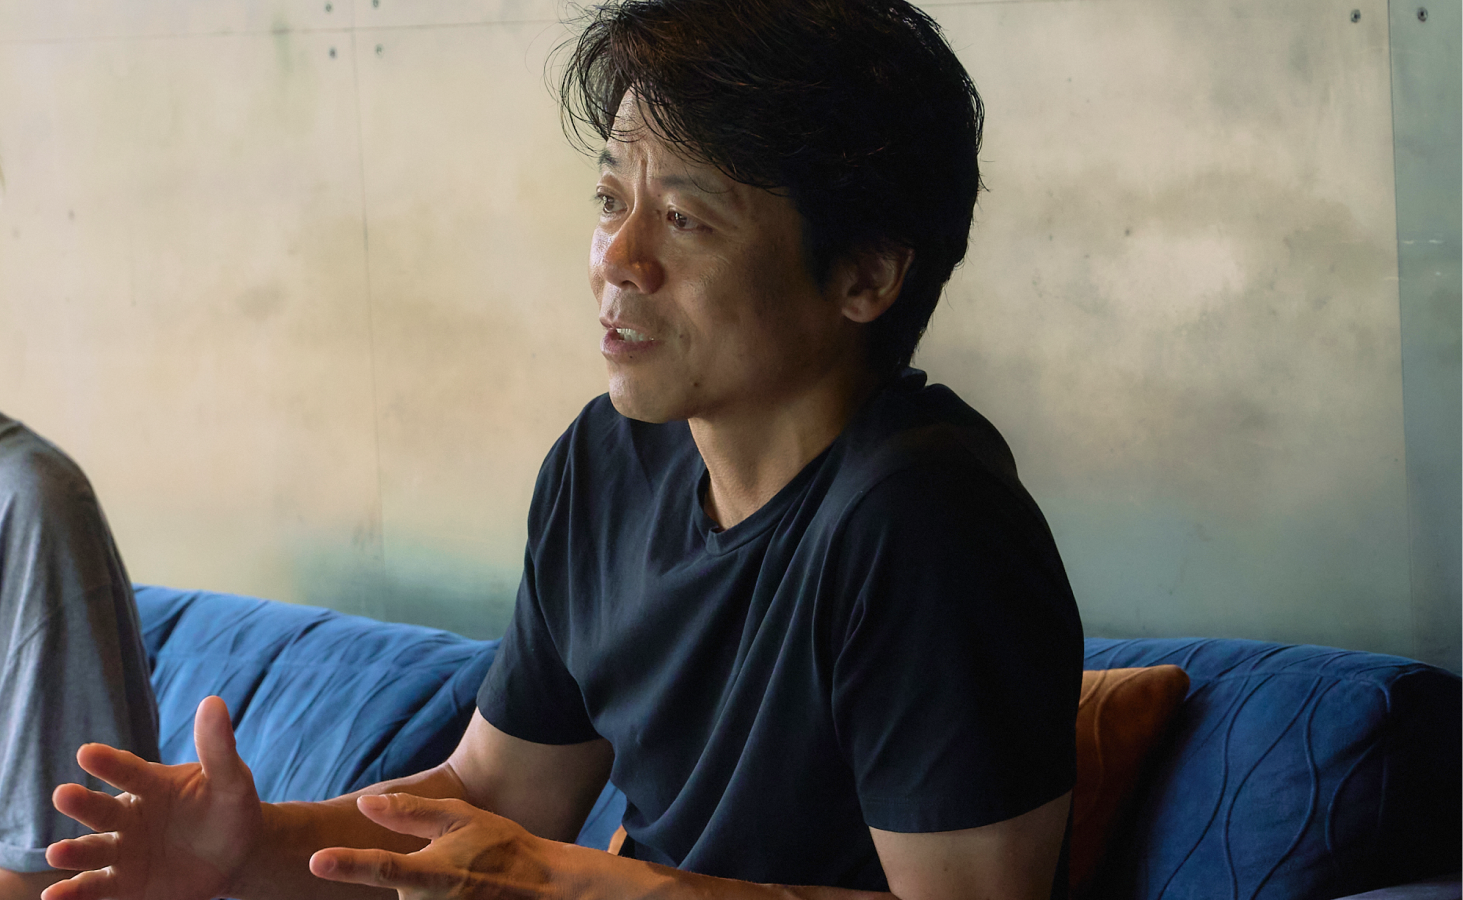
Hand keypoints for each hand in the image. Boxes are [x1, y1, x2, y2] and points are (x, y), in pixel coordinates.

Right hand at [43, 696, 263, 899]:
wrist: (238, 853)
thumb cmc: (230, 807)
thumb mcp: (230, 779)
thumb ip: (218, 748)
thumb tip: (213, 702)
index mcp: (151, 784)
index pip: (128, 771)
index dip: (109, 763)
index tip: (86, 752)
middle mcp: (129, 815)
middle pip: (102, 809)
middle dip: (82, 803)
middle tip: (63, 795)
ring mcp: (125, 850)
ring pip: (94, 850)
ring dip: (74, 852)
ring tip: (56, 853)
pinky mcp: (125, 883)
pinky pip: (96, 887)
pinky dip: (74, 892)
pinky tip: (53, 895)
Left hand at [309, 795, 564, 898]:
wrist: (541, 889)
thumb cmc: (501, 847)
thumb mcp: (461, 818)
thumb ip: (410, 814)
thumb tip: (364, 805)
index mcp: (434, 872)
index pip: (382, 867)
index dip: (347, 864)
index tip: (317, 861)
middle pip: (394, 887)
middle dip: (411, 873)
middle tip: (454, 863)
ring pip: (408, 899)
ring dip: (424, 888)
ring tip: (463, 879)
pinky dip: (433, 895)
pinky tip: (462, 887)